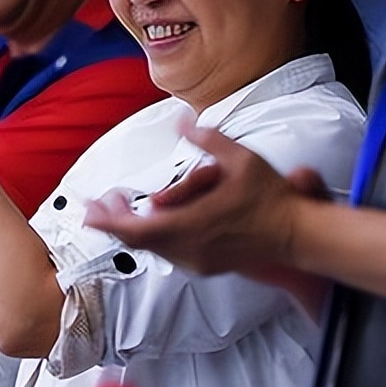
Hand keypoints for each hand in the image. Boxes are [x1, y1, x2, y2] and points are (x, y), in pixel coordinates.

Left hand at [84, 122, 317, 280]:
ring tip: (121, 206)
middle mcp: (189, 249)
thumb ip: (208, 139)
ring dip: (131, 228)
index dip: (108, 220)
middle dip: (113, 221)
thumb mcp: (241, 159)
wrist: (297, 235)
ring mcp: (197, 261)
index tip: (88, 209)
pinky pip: (167, 253)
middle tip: (99, 203)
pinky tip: (150, 220)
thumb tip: (183, 120)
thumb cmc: (271, 198)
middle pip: (136, 241)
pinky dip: (151, 237)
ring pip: (150, 249)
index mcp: (192, 226)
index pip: (136, 229)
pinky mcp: (204, 266)